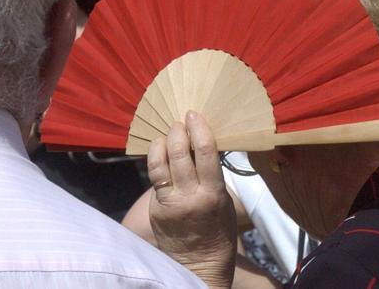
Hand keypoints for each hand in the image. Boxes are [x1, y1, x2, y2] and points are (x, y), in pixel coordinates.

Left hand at [148, 111, 235, 287]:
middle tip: (179, 121)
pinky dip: (157, 162)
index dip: (198, 129)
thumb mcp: (224, 200)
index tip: (194, 114)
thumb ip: (211, 175)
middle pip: (178, 154)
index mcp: (212, 194)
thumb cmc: (220, 229)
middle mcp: (188, 197)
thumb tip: (201, 146)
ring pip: (158, 164)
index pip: (205, 152)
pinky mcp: (155, 209)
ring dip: (161, 144)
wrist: (200, 263)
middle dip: (177, 131)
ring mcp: (168, 204)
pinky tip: (161, 156)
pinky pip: (154, 179)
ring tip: (166, 135)